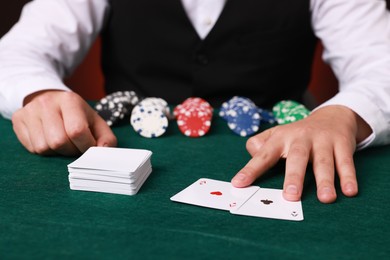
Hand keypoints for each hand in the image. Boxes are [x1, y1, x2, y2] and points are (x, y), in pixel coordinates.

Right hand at [12, 90, 116, 155]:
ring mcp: (30, 111)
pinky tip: (49, 140)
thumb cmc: (77, 115)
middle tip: (75, 145)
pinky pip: (32, 148)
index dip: (85, 146)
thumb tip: (104, 151)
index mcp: (70, 100)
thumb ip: (106, 138)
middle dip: (70, 150)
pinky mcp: (18, 120)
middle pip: (59, 141)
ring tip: (63, 141)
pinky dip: (45, 151)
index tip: (89, 147)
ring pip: (44, 148)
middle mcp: (47, 103)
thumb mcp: (95, 122)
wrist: (50, 99)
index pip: (77, 131)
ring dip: (57, 152)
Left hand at [231, 105, 371, 202]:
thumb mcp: (277, 135)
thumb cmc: (298, 134)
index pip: (264, 155)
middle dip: (294, 176)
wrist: (332, 116)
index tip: (238, 184)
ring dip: (325, 180)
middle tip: (291, 196)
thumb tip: (252, 154)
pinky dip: (348, 176)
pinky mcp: (342, 144)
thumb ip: (260, 144)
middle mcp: (301, 138)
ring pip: (323, 162)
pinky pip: (345, 162)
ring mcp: (322, 141)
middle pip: (296, 157)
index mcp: (280, 138)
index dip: (251, 169)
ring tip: (325, 199)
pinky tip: (349, 191)